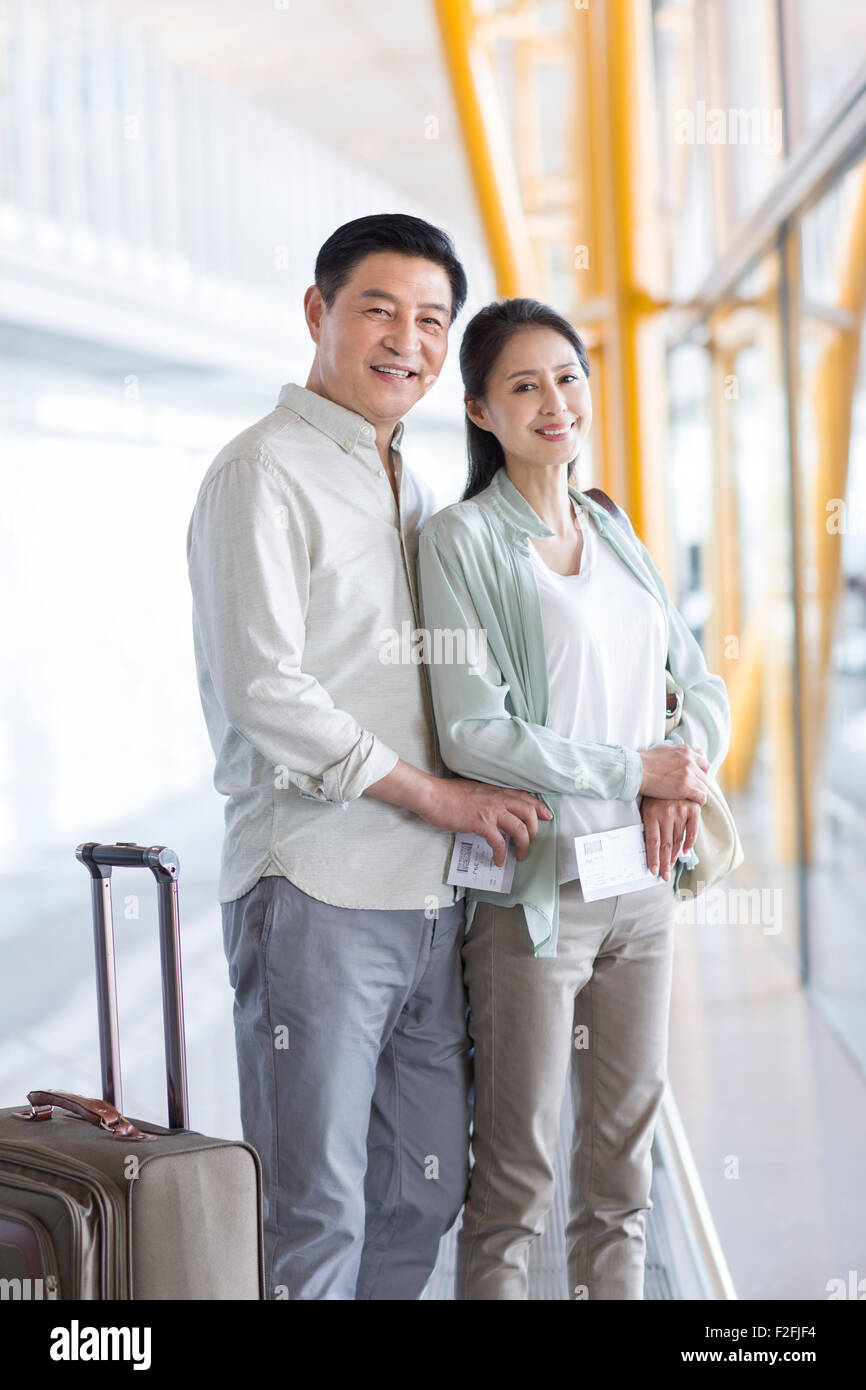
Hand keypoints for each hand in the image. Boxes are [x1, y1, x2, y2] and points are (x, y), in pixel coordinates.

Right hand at [422, 777, 552, 866]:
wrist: (432, 796)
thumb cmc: (448, 795)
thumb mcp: (474, 791)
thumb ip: (486, 798)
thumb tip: (492, 810)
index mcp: (496, 791)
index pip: (525, 797)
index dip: (539, 807)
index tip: (547, 816)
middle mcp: (497, 799)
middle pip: (529, 812)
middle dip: (534, 829)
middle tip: (530, 842)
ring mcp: (491, 811)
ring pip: (520, 828)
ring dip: (524, 845)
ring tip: (519, 855)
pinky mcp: (481, 823)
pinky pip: (499, 842)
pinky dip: (501, 854)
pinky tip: (498, 860)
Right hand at [638, 743, 708, 801]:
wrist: (636, 771)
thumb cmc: (645, 761)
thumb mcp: (664, 748)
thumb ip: (678, 750)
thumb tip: (686, 752)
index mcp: (686, 751)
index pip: (704, 762)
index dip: (699, 772)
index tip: (693, 779)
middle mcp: (690, 760)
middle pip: (705, 776)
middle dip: (698, 783)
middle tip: (690, 791)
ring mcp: (689, 773)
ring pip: (704, 787)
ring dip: (698, 793)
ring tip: (689, 798)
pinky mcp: (685, 787)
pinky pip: (702, 797)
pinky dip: (698, 801)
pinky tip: (690, 802)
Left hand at [641, 796, 700, 881]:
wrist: (665, 770)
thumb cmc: (653, 791)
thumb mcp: (644, 804)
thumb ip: (647, 822)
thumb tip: (647, 845)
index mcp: (651, 813)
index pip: (653, 842)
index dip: (653, 858)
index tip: (653, 871)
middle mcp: (666, 813)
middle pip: (665, 845)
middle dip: (664, 863)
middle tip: (664, 876)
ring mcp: (681, 811)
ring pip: (678, 840)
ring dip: (674, 855)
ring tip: (670, 865)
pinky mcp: (693, 808)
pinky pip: (692, 830)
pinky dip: (689, 842)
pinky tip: (684, 852)